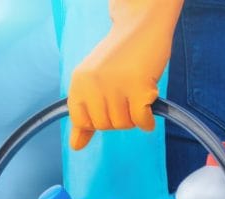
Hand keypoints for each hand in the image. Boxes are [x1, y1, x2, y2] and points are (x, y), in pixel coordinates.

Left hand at [67, 0, 183, 149]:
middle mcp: (93, 85)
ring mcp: (115, 85)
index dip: (97, 120)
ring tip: (137, 98)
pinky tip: (149, 106)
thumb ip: (84, 112)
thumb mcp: (94, 81)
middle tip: (127, 99)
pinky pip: (141, 119)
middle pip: (104, 125)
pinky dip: (147, 120)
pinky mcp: (138, 86)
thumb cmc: (119, 55)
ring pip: (123, 124)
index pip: (81, 121)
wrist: (141, 26)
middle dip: (118, 118)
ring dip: (134, 117)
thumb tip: (75, 147)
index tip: (108, 107)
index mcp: (79, 83)